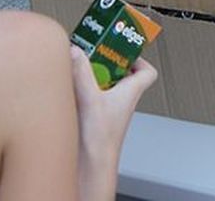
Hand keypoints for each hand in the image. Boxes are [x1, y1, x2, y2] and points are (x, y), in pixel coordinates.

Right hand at [70, 47, 157, 194]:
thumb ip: (82, 73)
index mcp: (131, 92)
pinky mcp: (93, 118)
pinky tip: (66, 92)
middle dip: (106, 62)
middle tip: (92, 53)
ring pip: (103, 86)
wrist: (91, 167)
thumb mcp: (90, 98)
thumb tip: (77, 50)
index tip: (123, 47)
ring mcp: (108, 110)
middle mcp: (122, 101)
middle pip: (121, 74)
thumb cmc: (100, 141)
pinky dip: (79, 91)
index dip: (138, 58)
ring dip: (90, 77)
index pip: (147, 72)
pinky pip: (89, 98)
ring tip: (76, 69)